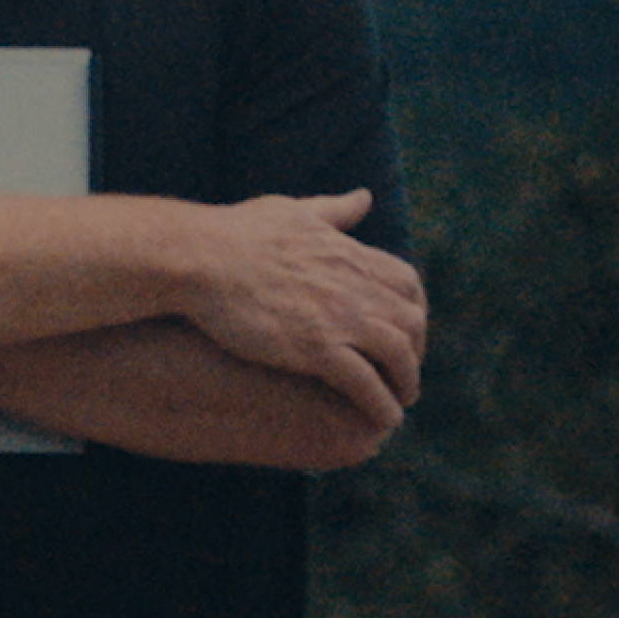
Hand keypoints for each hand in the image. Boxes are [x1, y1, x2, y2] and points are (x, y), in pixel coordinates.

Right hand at [178, 189, 426, 434]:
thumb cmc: (237, 233)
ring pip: (398, 355)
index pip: (407, 283)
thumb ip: (333, 210)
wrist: (203, 257)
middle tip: (403, 373)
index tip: (405, 330)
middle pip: (412, 322)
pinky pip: (367, 384)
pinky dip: (382, 403)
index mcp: (350, 253)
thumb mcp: (295, 210)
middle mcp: (356, 285)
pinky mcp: (319, 348)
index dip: (413, 310)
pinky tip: (383, 419)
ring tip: (399, 403)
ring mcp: (341, 317)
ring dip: (405, 383)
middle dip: (415, 351)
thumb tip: (364, 197)